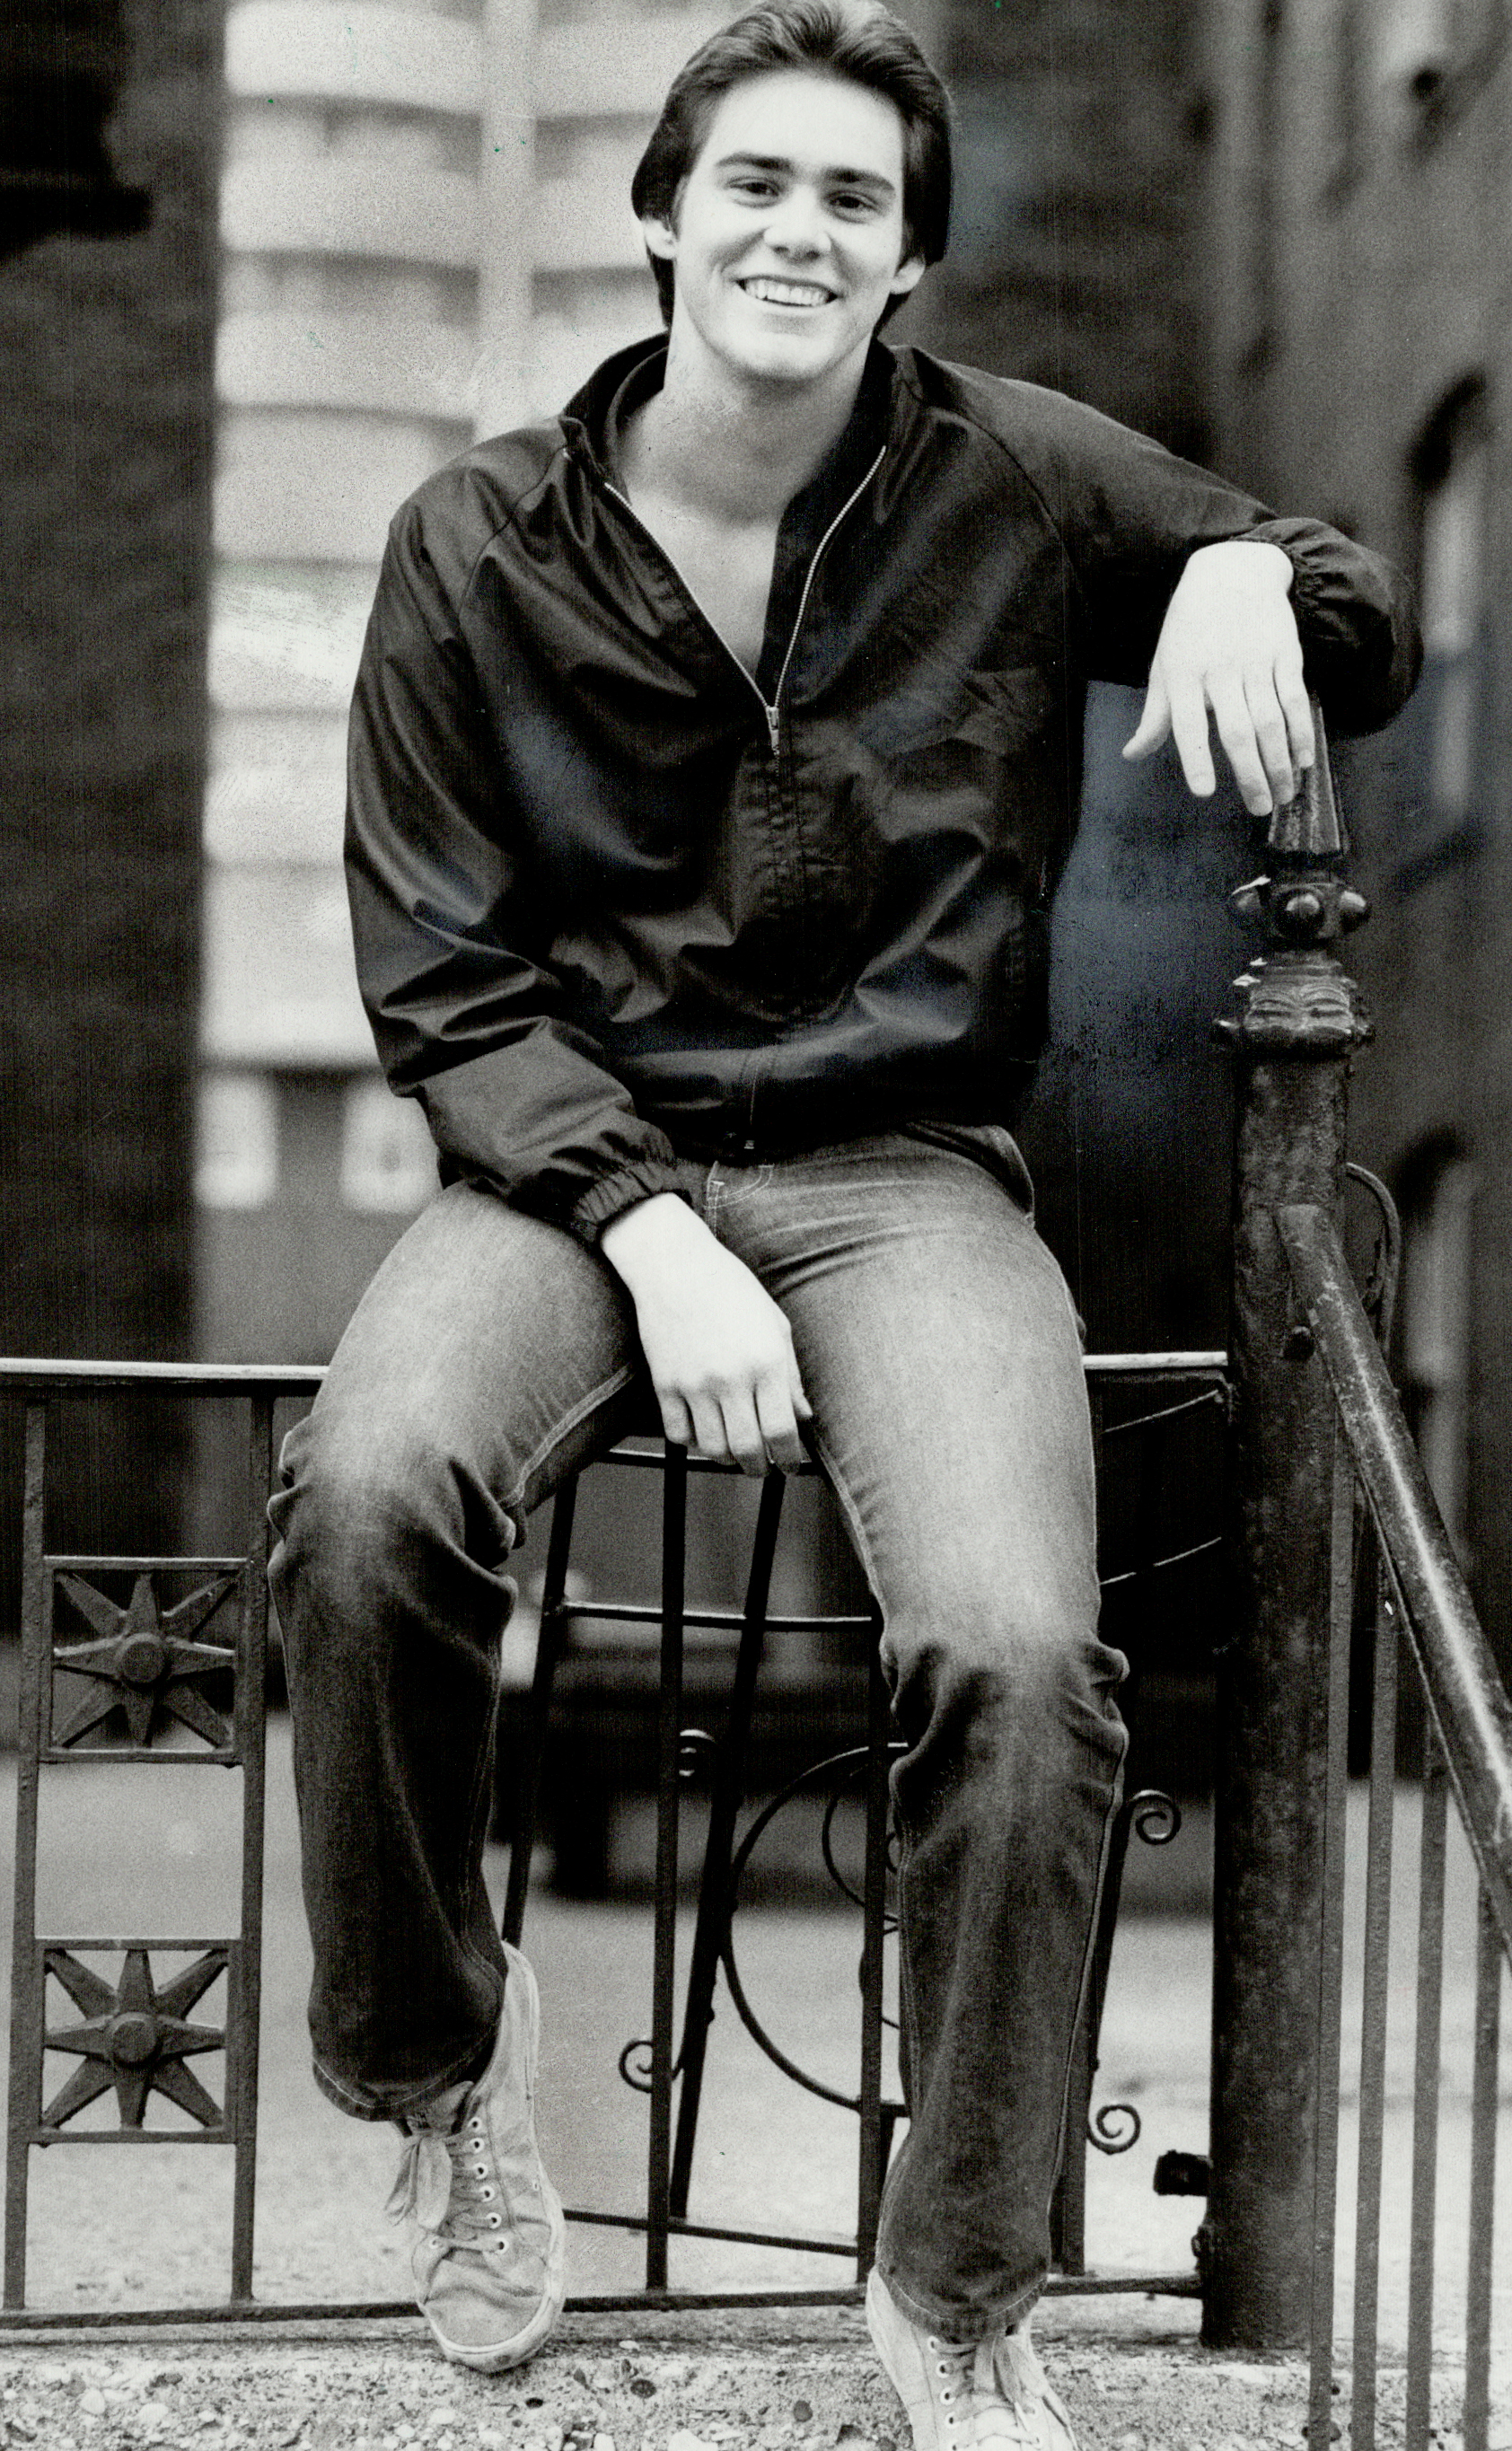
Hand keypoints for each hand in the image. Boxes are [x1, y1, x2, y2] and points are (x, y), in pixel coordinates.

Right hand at [599, 1194, 811, 1474]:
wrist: (676, 1266)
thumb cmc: (732, 1290)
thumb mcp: (774, 1325)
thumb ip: (791, 1375)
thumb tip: (804, 1416)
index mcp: (766, 1362)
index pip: (782, 1430)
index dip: (790, 1457)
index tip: (791, 1464)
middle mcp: (731, 1378)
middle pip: (747, 1448)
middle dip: (758, 1467)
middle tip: (762, 1467)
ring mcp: (694, 1383)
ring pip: (712, 1447)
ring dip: (726, 1458)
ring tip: (734, 1451)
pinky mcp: (664, 1383)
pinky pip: (678, 1433)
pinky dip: (693, 1442)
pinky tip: (703, 1432)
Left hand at [1122, 539, 1314, 815]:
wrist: (1232, 572)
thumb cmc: (1189, 629)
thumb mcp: (1164, 666)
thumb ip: (1155, 716)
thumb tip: (1132, 755)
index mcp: (1183, 675)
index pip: (1188, 724)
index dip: (1196, 758)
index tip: (1205, 792)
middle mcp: (1219, 670)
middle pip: (1237, 730)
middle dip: (1250, 774)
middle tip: (1259, 810)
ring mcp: (1255, 662)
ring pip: (1271, 721)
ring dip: (1280, 763)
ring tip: (1284, 795)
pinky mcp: (1284, 654)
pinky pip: (1295, 700)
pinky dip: (1302, 733)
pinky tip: (1304, 761)